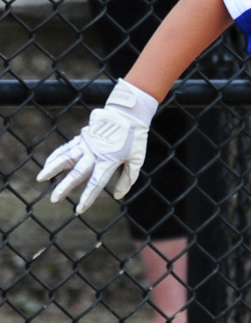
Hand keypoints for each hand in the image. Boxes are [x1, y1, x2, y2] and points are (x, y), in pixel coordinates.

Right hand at [37, 79, 157, 212]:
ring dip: (53, 168)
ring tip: (41, 178)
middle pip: (77, 173)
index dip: (88, 197)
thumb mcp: (137, 158)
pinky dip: (56, 155)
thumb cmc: (135, 138)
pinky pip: (67, 147)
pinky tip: (48, 163)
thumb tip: (117, 196)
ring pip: (66, 158)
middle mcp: (95, 153)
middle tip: (54, 199)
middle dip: (65, 187)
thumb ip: (128, 177)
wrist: (129, 113)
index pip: (96, 182)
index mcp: (109, 160)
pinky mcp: (82, 137)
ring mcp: (87, 144)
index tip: (79, 209)